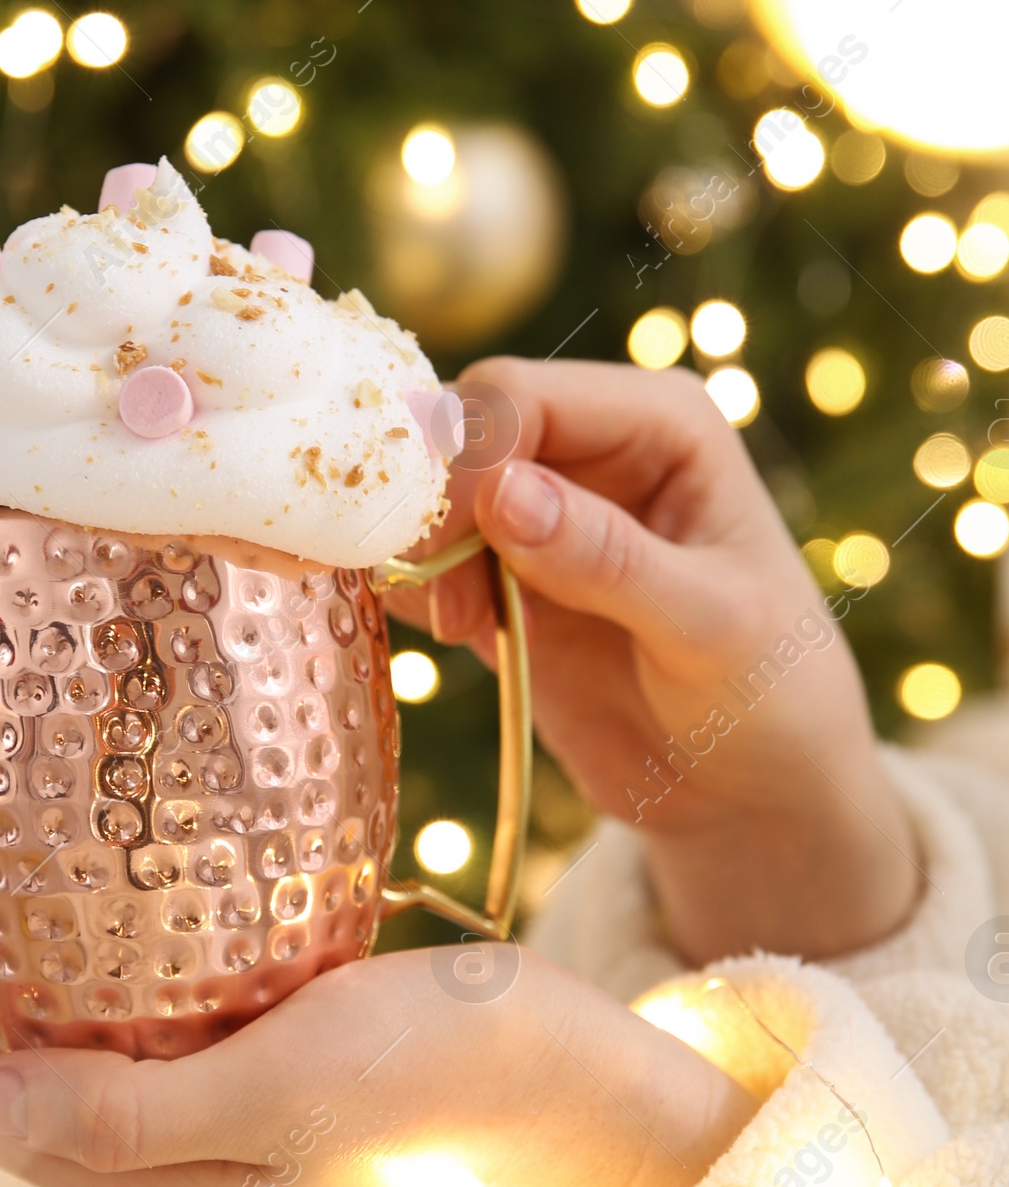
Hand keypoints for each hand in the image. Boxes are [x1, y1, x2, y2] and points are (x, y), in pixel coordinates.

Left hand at [0, 797, 752, 1186]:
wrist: (575, 1080)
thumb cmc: (442, 1080)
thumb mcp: (286, 1085)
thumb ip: (131, 1111)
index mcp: (126, 1181)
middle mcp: (132, 1150)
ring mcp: (177, 1095)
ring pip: (21, 1004)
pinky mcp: (223, 1040)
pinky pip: (98, 974)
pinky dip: (48, 902)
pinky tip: (58, 819)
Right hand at [387, 358, 919, 967]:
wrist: (753, 788)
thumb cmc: (772, 693)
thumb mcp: (708, 626)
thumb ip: (609, 558)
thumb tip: (501, 490)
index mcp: (660, 423)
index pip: (521, 399)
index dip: (467, 461)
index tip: (448, 551)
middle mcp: (595, 449)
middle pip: (459, 433)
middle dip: (434, 510)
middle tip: (454, 606)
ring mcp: (545, 513)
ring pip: (431, 497)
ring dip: (422, 559)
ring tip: (465, 629)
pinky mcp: (506, 578)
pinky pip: (427, 561)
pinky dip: (414, 591)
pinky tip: (452, 635)